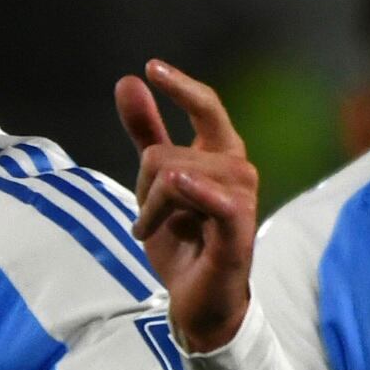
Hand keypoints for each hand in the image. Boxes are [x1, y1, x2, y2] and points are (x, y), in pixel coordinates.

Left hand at [115, 59, 258, 352]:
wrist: (198, 301)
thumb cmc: (184, 242)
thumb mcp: (153, 184)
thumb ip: (146, 133)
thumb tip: (128, 81)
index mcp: (221, 156)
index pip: (207, 107)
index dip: (181, 87)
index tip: (151, 68)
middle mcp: (238, 171)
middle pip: (165, 153)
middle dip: (141, 185)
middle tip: (149, 217)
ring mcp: (240, 200)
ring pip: (172, 175)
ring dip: (151, 208)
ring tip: (157, 231)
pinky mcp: (237, 233)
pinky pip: (217, 202)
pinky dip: (195, 194)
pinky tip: (180, 187)